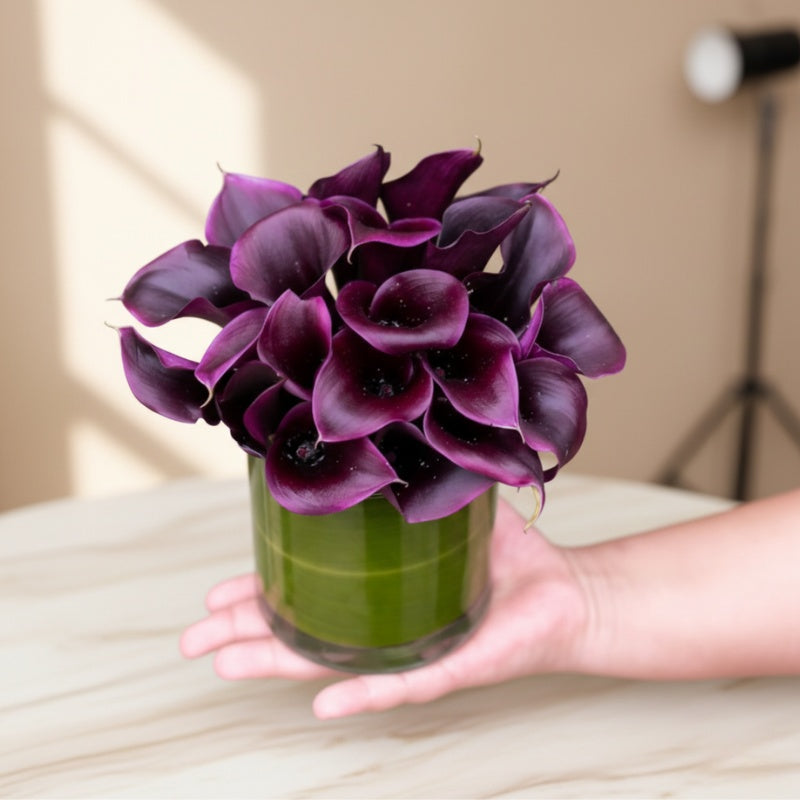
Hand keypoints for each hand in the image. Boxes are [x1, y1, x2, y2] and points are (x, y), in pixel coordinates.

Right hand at [180, 498, 588, 718]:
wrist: (566, 591)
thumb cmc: (511, 555)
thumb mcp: (452, 504)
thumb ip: (418, 474)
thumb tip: (386, 429)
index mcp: (379, 586)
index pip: (309, 591)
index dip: (261, 592)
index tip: (217, 591)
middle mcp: (384, 622)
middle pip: (303, 632)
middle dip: (245, 634)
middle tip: (193, 639)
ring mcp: (409, 648)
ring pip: (331, 663)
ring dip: (278, 664)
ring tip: (226, 664)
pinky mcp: (447, 666)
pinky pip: (397, 683)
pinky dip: (359, 692)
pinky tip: (320, 703)